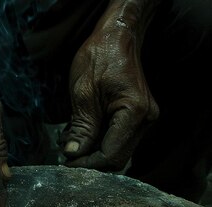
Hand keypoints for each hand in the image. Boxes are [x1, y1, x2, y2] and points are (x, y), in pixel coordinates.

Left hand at [62, 26, 158, 170]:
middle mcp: (145, 119)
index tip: (66, 163)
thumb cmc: (100, 57)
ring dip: (93, 152)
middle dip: (90, 161)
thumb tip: (73, 154)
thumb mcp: (84, 93)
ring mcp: (144, 119)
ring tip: (69, 143)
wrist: (117, 37)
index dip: (87, 163)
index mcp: (134, 111)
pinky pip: (118, 138)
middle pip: (117, 157)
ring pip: (117, 150)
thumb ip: (82, 127)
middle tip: (65, 157)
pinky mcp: (136, 117)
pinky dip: (98, 141)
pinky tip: (80, 134)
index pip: (111, 153)